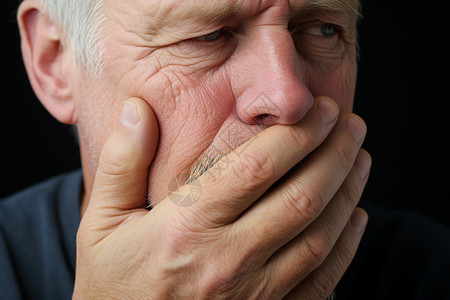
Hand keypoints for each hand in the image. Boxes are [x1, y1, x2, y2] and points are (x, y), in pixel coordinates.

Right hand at [73, 96, 369, 298]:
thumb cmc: (111, 285)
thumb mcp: (100, 222)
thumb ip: (120, 164)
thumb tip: (137, 108)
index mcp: (185, 228)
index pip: (254, 168)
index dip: (295, 133)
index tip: (318, 108)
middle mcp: (227, 261)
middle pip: (299, 197)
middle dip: (333, 153)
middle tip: (352, 124)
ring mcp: (253, 295)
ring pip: (318, 235)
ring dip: (347, 191)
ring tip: (360, 157)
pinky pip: (321, 280)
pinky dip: (346, 244)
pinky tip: (355, 215)